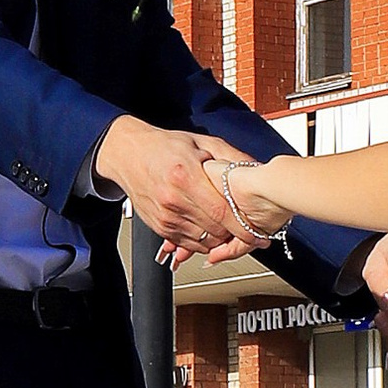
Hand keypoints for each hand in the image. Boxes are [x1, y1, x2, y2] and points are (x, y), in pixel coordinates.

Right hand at [96, 118, 278, 260]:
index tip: (259, 233)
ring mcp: (165, 217)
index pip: (222, 212)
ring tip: (232, 229)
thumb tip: (258, 168)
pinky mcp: (160, 227)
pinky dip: (204, 242)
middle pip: (215, 230)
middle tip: (251, 230)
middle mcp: (173, 200)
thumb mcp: (202, 142)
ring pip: (204, 242)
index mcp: (185, 176)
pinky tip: (211, 229)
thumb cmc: (164, 147)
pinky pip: (189, 244)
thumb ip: (232, 157)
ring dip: (221, 239)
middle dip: (237, 234)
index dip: (244, 227)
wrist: (128, 155)